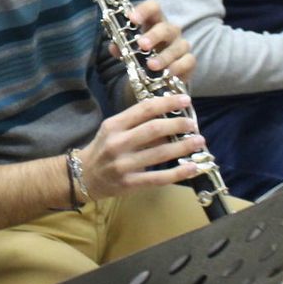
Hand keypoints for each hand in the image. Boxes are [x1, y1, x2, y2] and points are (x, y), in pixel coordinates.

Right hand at [77, 95, 202, 199]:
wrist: (83, 176)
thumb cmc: (103, 149)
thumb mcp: (114, 131)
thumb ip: (137, 125)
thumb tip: (170, 119)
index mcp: (114, 125)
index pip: (144, 109)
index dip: (166, 103)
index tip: (185, 100)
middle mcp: (117, 143)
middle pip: (153, 129)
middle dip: (177, 125)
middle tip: (193, 124)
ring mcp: (123, 164)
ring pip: (159, 153)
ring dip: (182, 146)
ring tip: (199, 141)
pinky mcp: (129, 183)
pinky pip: (158, 178)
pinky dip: (178, 173)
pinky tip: (192, 168)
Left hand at [124, 0, 194, 82]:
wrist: (155, 77)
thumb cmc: (142, 55)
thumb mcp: (129, 49)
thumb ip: (121, 46)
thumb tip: (114, 46)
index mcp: (153, 22)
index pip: (153, 7)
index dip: (143, 10)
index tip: (132, 18)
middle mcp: (169, 31)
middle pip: (165, 27)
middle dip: (154, 36)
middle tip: (142, 45)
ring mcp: (180, 45)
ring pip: (178, 45)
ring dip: (164, 56)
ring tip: (151, 65)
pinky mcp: (188, 61)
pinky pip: (188, 61)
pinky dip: (178, 67)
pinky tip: (168, 73)